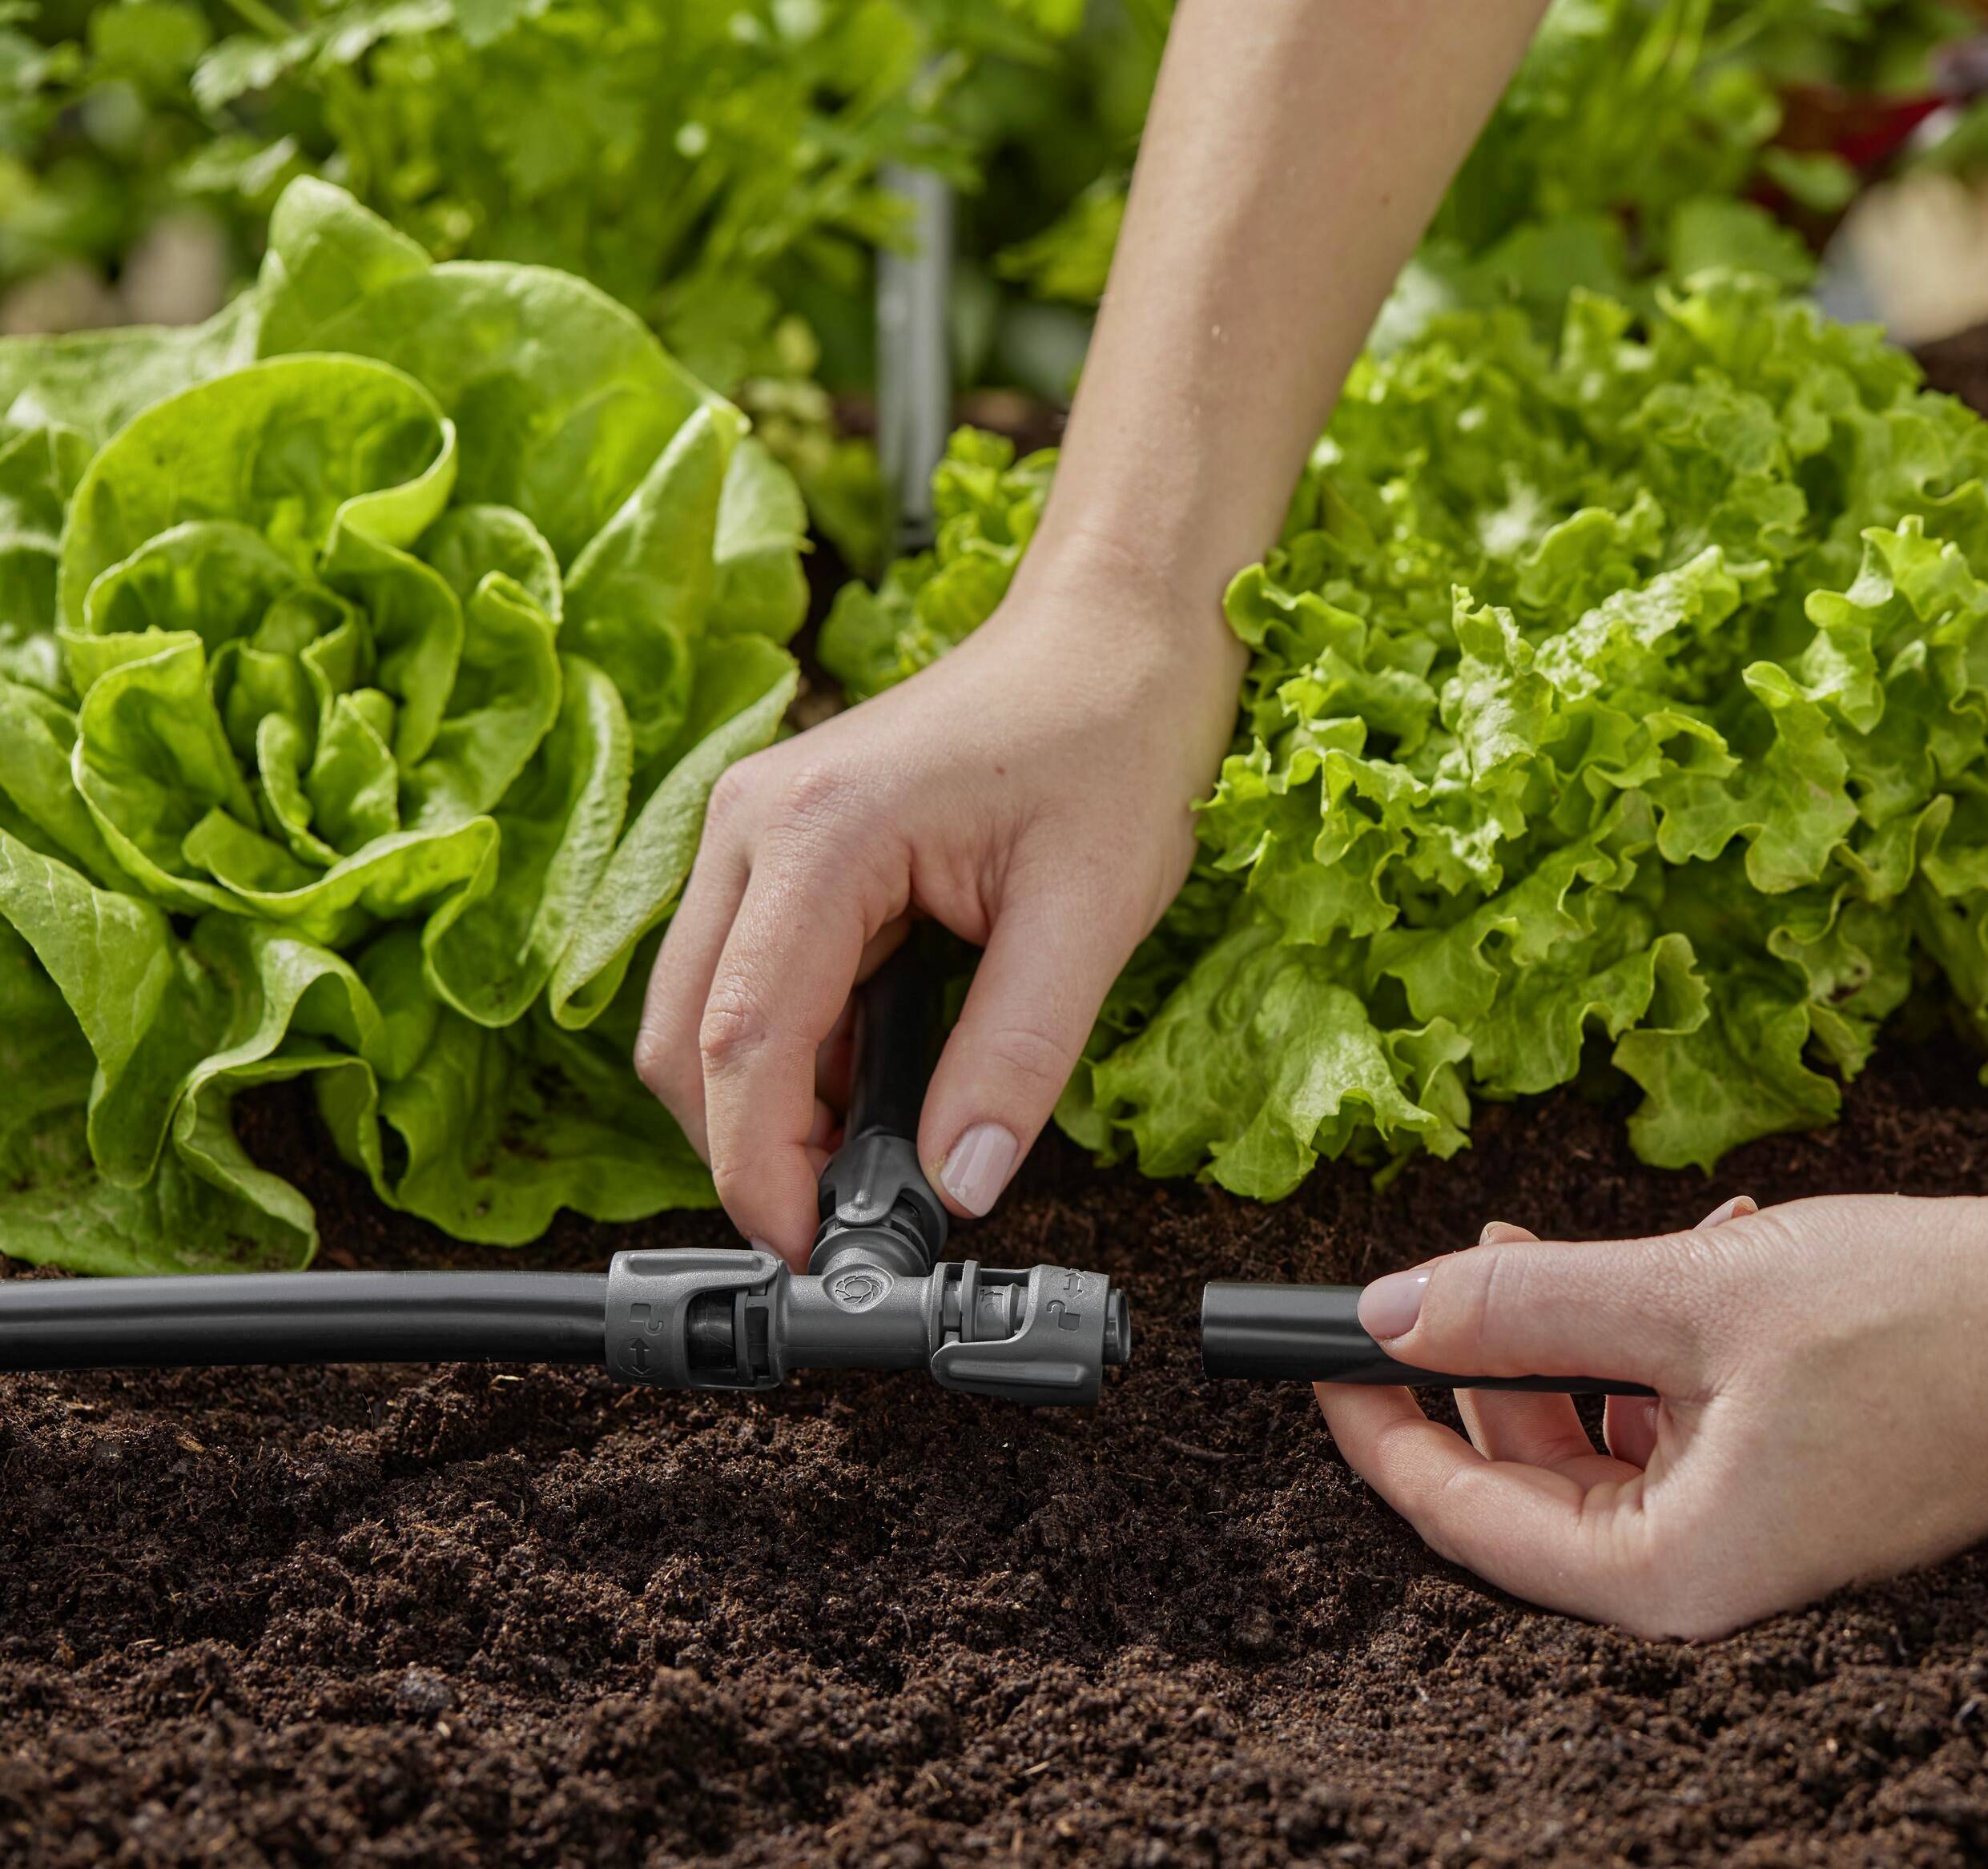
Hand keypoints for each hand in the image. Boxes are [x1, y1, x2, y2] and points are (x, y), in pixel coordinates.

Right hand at [635, 540, 1242, 1264]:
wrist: (1111, 637)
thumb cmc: (1109, 741)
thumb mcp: (1092, 912)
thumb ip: (1017, 1055)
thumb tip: (963, 1185)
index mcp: (818, 832)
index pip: (743, 1038)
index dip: (762, 1167)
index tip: (816, 1252)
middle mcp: (751, 824)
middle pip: (686, 1037)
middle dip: (748, 1148)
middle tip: (851, 1225)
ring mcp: (751, 830)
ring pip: (703, 1016)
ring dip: (766, 1105)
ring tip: (877, 1162)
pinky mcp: (777, 850)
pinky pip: (747, 982)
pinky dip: (791, 1056)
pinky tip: (876, 1084)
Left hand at [1313, 1189, 1987, 1638]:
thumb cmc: (1918, 1320)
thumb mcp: (1690, 1295)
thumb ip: (1529, 1307)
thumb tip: (1394, 1310)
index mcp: (1670, 1573)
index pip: (1466, 1521)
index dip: (1380, 1430)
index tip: (1325, 1355)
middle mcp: (1711, 1576)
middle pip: (1535, 1488)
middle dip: (1489, 1367)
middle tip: (1464, 1263)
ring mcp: (1765, 1534)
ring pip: (1613, 1445)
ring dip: (1582, 1340)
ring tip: (1584, 1243)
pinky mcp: (1807, 1486)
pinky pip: (1690, 1427)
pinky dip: (1666, 1348)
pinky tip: (1696, 1261)